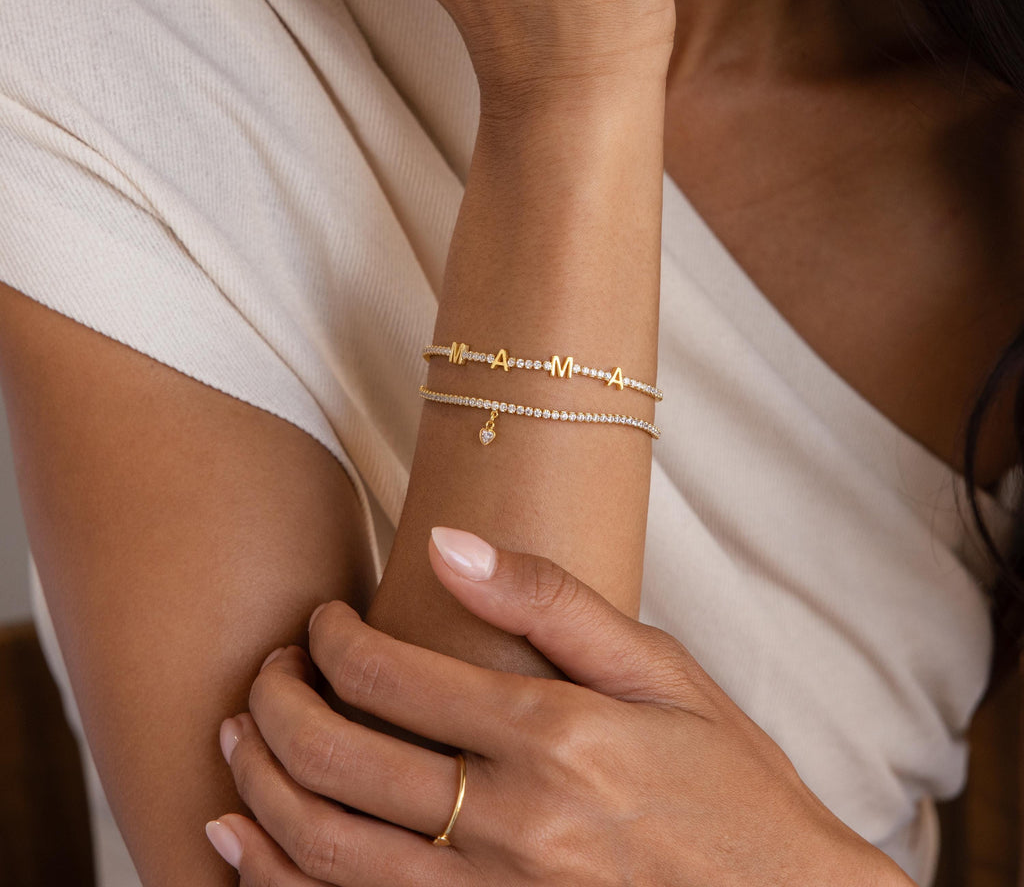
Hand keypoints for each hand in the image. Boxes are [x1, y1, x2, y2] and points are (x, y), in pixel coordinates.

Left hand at [208, 529, 910, 885]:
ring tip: (237, 739)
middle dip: (274, 704)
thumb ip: (552, 602)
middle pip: (337, 760)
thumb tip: (447, 544)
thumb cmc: (728, 783)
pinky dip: (279, 884)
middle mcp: (512, 825)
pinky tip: (247, 845)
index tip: (323, 622)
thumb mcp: (661, 670)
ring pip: (322, 850)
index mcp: (553, 736)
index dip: (331, 639)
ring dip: (257, 788)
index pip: (390, 675)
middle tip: (267, 673)